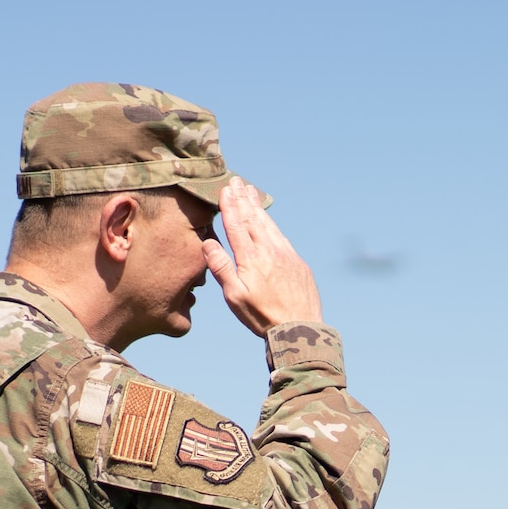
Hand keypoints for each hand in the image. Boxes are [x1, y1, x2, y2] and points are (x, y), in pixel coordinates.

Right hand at [204, 177, 322, 335]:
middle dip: (243, 198)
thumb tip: (208, 242)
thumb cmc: (262, 316)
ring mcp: (286, 255)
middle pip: (253, 219)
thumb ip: (221, 268)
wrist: (299, 329)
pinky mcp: (298, 263)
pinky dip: (273, 225)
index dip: (230, 205)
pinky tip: (269, 221)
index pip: (237, 225)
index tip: (225, 188)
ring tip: (251, 192)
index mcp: (251, 258)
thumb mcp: (235, 296)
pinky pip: (282, 237)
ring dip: (258, 208)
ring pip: (269, 225)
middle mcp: (270, 251)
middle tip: (237, 180)